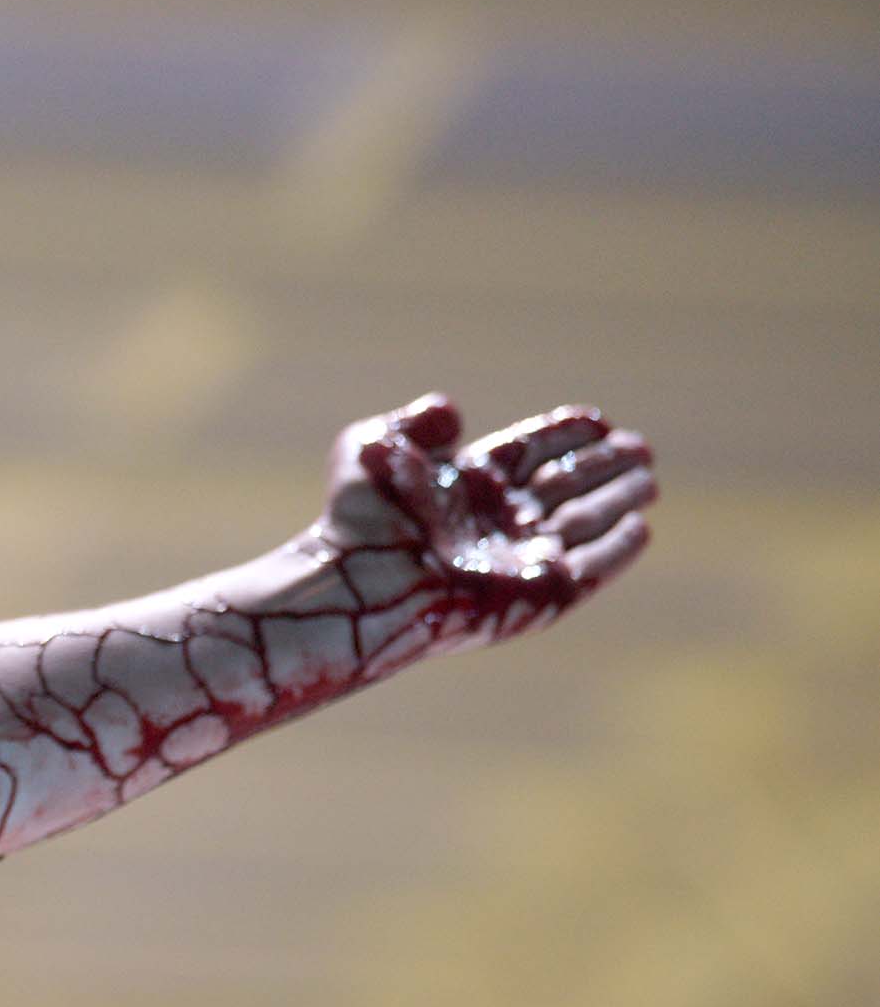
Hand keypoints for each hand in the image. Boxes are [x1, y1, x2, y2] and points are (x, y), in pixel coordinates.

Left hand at [309, 393, 655, 657]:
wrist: (360, 583)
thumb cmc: (357, 520)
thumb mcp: (371, 448)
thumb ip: (415, 424)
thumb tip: (451, 410)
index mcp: (464, 485)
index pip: (527, 453)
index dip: (563, 435)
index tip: (597, 420)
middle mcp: (494, 521)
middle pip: (562, 486)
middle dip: (602, 466)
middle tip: (640, 447)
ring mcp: (516, 558)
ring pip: (581, 522)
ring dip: (617, 499)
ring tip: (648, 479)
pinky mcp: (535, 596)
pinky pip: (587, 570)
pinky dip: (615, 551)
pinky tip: (639, 528)